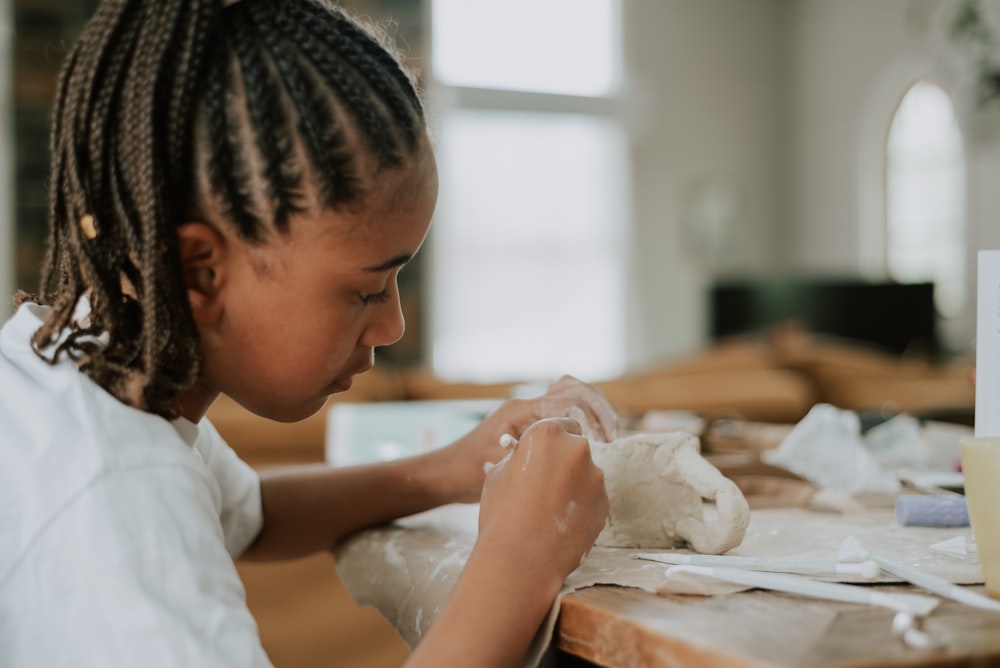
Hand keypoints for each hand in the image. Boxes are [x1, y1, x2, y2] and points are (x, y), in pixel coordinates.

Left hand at [444, 375, 618, 501]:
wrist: (448, 473)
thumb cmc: (468, 473)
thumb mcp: (500, 466)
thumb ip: (532, 455)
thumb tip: (572, 453)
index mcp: (520, 410)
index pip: (567, 402)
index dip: (590, 421)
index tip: (602, 445)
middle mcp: (527, 403)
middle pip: (575, 388)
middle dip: (599, 409)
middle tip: (612, 436)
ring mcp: (530, 409)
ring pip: (572, 390)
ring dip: (595, 407)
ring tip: (609, 433)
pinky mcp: (533, 419)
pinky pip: (565, 405)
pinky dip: (585, 414)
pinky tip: (594, 436)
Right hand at [476, 418, 608, 586]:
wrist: (521, 559)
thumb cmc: (502, 513)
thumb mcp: (499, 472)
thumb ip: (522, 456)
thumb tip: (532, 455)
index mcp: (547, 433)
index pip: (562, 423)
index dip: (553, 439)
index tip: (547, 452)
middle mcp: (577, 449)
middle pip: (576, 447)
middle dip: (564, 460)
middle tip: (546, 482)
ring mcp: (595, 477)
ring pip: (586, 473)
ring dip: (573, 484)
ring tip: (550, 509)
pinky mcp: (604, 503)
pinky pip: (593, 497)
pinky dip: (582, 505)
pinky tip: (561, 522)